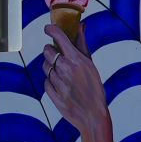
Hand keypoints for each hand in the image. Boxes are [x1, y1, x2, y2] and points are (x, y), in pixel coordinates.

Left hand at [42, 27, 109, 141]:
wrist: (93, 115)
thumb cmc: (95, 89)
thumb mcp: (91, 65)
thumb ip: (82, 45)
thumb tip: (80, 26)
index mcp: (76, 60)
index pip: (59, 38)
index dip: (51, 30)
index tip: (48, 28)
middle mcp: (65, 69)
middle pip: (47, 52)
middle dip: (51, 51)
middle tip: (56, 54)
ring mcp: (58, 82)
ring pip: (45, 67)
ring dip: (50, 66)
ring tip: (61, 72)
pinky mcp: (52, 94)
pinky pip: (45, 82)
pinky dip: (50, 81)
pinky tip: (61, 84)